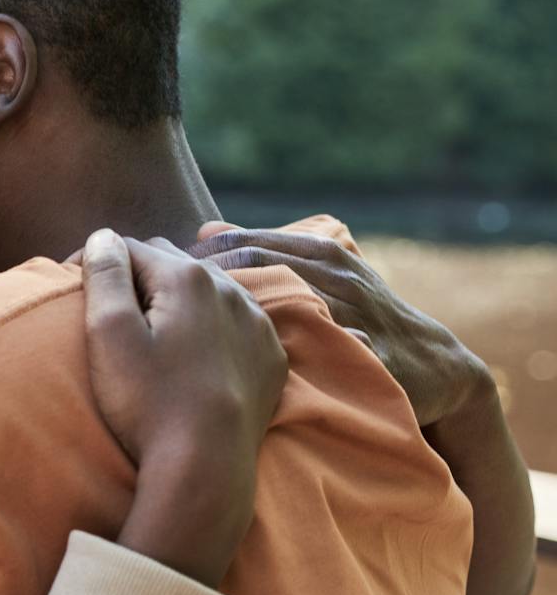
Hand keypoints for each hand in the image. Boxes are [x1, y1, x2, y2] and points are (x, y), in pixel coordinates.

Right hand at [81, 231, 287, 585]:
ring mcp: (256, 323)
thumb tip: (103, 237)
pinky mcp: (270, 357)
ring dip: (176, 300)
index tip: (72, 288)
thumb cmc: (147, 403)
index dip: (96, 264)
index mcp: (186, 277)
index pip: (129, 248)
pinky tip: (190, 356)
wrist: (205, 468)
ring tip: (150, 332)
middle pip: (171, 263)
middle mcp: (229, 289)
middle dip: (138, 276)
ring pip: (207, 291)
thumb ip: (104, 277)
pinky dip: (210, 328)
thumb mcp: (109, 336)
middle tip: (108, 312)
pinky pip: (235, 324)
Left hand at [188, 224, 487, 427]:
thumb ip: (264, 251)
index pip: (248, 246)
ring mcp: (355, 316)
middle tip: (159, 296)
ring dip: (238, 314)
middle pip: (262, 270)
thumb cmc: (359, 316)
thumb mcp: (319, 274)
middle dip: (209, 280)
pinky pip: (324, 353)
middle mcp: (337, 279)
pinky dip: (289, 355)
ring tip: (189, 327)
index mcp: (321, 254)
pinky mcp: (370, 357)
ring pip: (290, 307)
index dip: (200, 258)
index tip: (156, 272)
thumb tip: (204, 231)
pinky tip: (248, 363)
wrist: (437, 364)